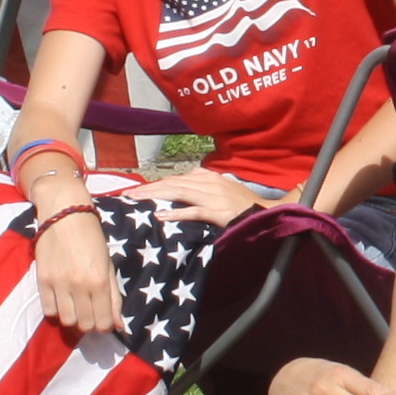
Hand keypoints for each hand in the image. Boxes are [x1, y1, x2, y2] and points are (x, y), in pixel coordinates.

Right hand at [31, 210, 121, 337]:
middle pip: (84, 324)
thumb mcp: (108, 265)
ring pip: (66, 320)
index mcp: (100, 281)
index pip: (103, 322)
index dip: (105, 326)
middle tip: (91, 313)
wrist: (65, 214)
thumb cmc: (92, 238)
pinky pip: (48, 310)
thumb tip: (118, 326)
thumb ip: (114, 297)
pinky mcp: (42, 279)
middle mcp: (79, 285)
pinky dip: (56, 310)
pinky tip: (62, 299)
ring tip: (76, 307)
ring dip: (73, 318)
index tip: (104, 321)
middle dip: (90, 324)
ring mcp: (59, 283)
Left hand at [119, 164, 272, 226]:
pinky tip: (161, 217)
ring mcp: (214, 196)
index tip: (137, 191)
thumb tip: (185, 183)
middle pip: (172, 183)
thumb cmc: (244, 204)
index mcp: (209, 177)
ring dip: (155, 196)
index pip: (176, 178)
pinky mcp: (219, 211)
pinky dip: (177, 213)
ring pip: (179, 193)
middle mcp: (209, 183)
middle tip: (126, 195)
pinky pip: (195, 211)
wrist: (269, 213)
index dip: (155, 184)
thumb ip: (204, 185)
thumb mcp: (223, 189)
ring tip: (136, 201)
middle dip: (148, 189)